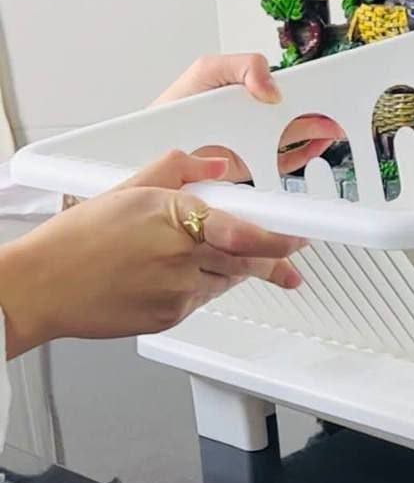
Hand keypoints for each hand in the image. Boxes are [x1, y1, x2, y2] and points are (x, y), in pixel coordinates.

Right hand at [0, 151, 305, 358]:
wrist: (44, 287)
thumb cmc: (78, 239)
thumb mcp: (127, 188)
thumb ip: (179, 169)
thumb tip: (217, 165)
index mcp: (173, 218)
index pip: (241, 230)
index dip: (277, 237)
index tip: (300, 235)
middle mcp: (180, 257)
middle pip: (245, 260)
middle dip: (273, 257)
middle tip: (292, 252)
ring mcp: (177, 292)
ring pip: (227, 280)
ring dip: (239, 269)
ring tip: (242, 261)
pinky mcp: (171, 317)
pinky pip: (204, 299)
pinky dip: (207, 286)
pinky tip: (192, 276)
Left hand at [154, 53, 341, 176]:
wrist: (150, 147)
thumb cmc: (174, 107)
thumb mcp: (207, 71)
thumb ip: (243, 68)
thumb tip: (274, 90)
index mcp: (247, 87)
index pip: (285, 82)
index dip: (310, 82)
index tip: (330, 81)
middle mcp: (255, 114)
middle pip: (297, 109)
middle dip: (322, 108)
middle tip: (341, 108)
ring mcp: (255, 140)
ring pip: (296, 134)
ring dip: (319, 131)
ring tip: (336, 127)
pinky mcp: (253, 166)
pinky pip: (286, 160)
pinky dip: (306, 154)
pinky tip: (319, 146)